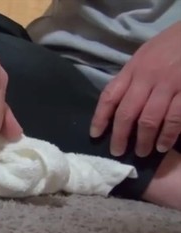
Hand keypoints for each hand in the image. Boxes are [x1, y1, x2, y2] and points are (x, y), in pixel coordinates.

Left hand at [90, 21, 180, 156]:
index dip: (100, 117)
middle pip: (127, 112)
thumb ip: (132, 77)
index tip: (95, 134)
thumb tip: (117, 103)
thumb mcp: (145, 55)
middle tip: (117, 152)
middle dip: (120, 135)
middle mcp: (147, 77)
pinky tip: (162, 146)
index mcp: (133, 68)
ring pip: (149, 119)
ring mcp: (168, 84)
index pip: (110, 96)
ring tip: (141, 153)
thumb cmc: (170, 44)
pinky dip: (167, 135)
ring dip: (144, 140)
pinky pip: (174, 118)